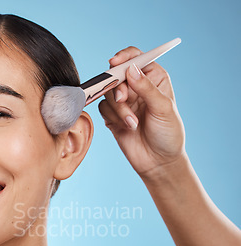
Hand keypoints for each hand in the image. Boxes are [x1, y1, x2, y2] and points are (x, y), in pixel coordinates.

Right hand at [98, 46, 185, 179]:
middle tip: (123, 100)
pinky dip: (113, 118)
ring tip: (133, 123)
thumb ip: (146, 88)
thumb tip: (130, 69)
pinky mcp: (112, 116)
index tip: (115, 62)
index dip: (124, 57)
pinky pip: (103, 108)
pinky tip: (126, 128)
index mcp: (154, 78)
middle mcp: (137, 87)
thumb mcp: (163, 108)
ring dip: (118, 109)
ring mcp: (124, 101)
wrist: (158, 162)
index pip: (136, 58)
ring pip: (107, 93)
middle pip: (116, 74)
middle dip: (117, 87)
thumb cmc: (168, 134)